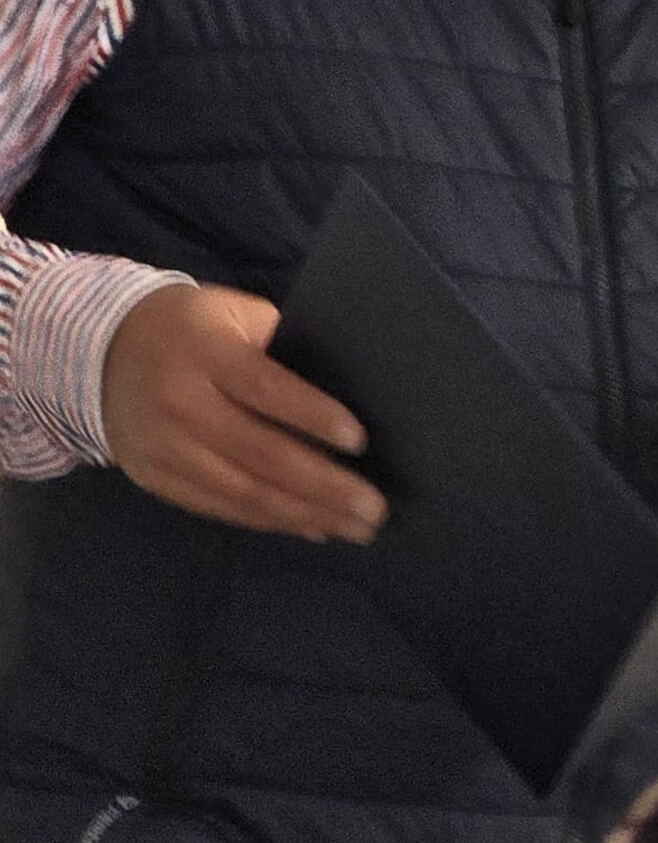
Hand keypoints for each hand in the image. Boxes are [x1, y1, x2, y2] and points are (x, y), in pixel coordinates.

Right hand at [102, 284, 383, 542]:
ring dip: (304, 514)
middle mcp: (180, 403)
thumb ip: (283, 344)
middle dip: (324, 485)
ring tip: (355, 529)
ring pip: (241, 491)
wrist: (99, 353)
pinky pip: (218, 507)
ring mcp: (162, 447)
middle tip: (375, 508)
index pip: (265, 388)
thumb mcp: (234, 313)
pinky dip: (268, 521)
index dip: (313, 416)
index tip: (359, 441)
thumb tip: (354, 387)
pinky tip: (311, 528)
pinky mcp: (153, 478)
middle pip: (259, 452)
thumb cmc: (193, 327)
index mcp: (205, 352)